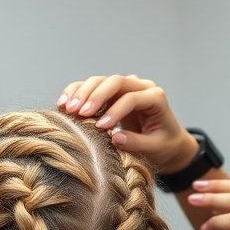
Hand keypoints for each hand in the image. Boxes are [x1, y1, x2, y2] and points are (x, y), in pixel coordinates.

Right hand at [57, 74, 196, 172]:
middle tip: (77, 113)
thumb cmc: (164, 147)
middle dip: (94, 96)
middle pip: (114, 82)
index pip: (131, 98)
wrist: (167, 142)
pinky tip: (63, 104)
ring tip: (67, 109)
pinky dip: (76, 93)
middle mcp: (140, 86)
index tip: (100, 128)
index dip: (114, 111)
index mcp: (155, 97)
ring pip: (100, 81)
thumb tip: (114, 139)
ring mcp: (125, 87)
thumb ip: (137, 143)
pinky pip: (91, 87)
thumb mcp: (155, 149)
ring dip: (81, 93)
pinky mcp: (111, 93)